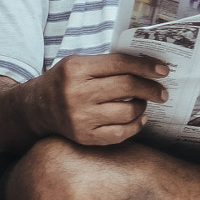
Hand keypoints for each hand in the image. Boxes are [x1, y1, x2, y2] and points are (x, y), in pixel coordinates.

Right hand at [22, 53, 169, 146]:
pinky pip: (121, 134)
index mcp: (76, 69)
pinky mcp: (84, 136)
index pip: (121, 64)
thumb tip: (149, 65)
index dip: (146, 67)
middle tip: (162, 91)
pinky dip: (136, 126)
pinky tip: (139, 119)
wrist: (35, 108)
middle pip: (127, 87)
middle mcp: (77, 93)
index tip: (164, 70)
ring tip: (141, 103)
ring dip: (142, 106)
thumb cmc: (64, 82)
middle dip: (151, 88)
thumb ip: (108, 63)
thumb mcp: (78, 63)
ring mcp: (80, 117)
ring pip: (128, 112)